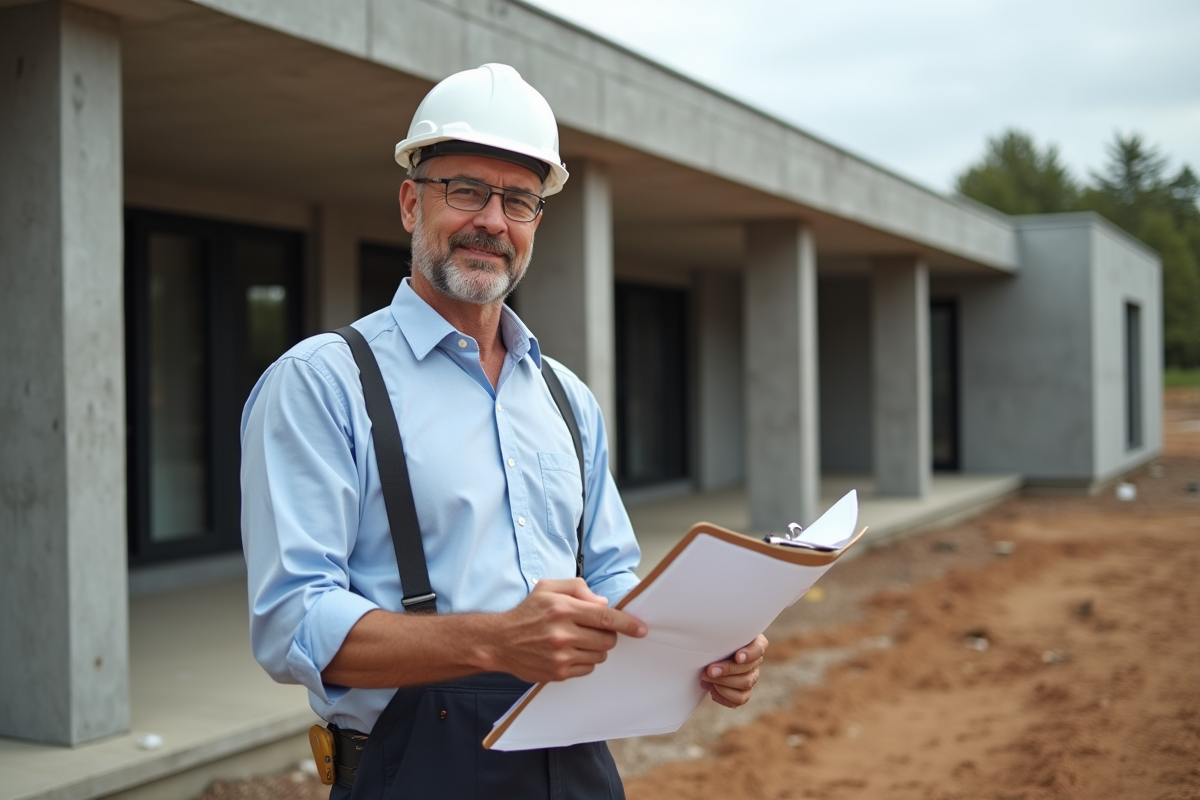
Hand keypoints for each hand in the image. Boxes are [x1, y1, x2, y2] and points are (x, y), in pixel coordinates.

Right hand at [495, 578, 647, 683]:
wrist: (500, 641)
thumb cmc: (527, 613)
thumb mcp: (549, 587)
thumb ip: (578, 588)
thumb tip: (602, 602)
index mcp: (563, 609)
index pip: (606, 617)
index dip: (628, 623)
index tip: (640, 628)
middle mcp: (562, 633)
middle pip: (607, 639)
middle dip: (608, 634)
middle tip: (594, 629)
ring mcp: (560, 656)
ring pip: (600, 655)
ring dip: (596, 647)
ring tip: (578, 639)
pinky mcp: (558, 673)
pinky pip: (588, 668)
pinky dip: (585, 660)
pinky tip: (570, 651)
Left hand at [700, 634, 767, 707]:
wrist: (709, 654)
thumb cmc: (715, 639)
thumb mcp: (719, 632)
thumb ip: (720, 632)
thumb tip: (707, 633)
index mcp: (754, 643)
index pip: (759, 648)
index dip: (749, 654)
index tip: (737, 657)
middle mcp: (755, 661)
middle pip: (748, 670)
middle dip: (727, 671)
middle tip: (709, 670)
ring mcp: (751, 677)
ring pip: (745, 685)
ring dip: (723, 684)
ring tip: (706, 679)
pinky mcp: (744, 692)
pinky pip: (740, 699)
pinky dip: (724, 696)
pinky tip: (712, 689)